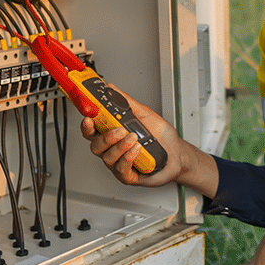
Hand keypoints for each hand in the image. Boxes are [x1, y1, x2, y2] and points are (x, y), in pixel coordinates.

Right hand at [79, 84, 214, 192]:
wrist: (178, 153)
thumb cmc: (161, 136)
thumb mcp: (144, 114)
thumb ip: (126, 102)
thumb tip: (111, 88)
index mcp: (113, 134)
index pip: (92, 130)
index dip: (87, 125)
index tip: (88, 118)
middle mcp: (113, 149)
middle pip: (95, 146)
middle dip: (105, 137)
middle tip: (120, 130)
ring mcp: (119, 164)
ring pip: (108, 158)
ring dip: (120, 147)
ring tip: (134, 138)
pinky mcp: (128, 176)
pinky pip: (121, 169)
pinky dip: (128, 158)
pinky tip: (137, 150)